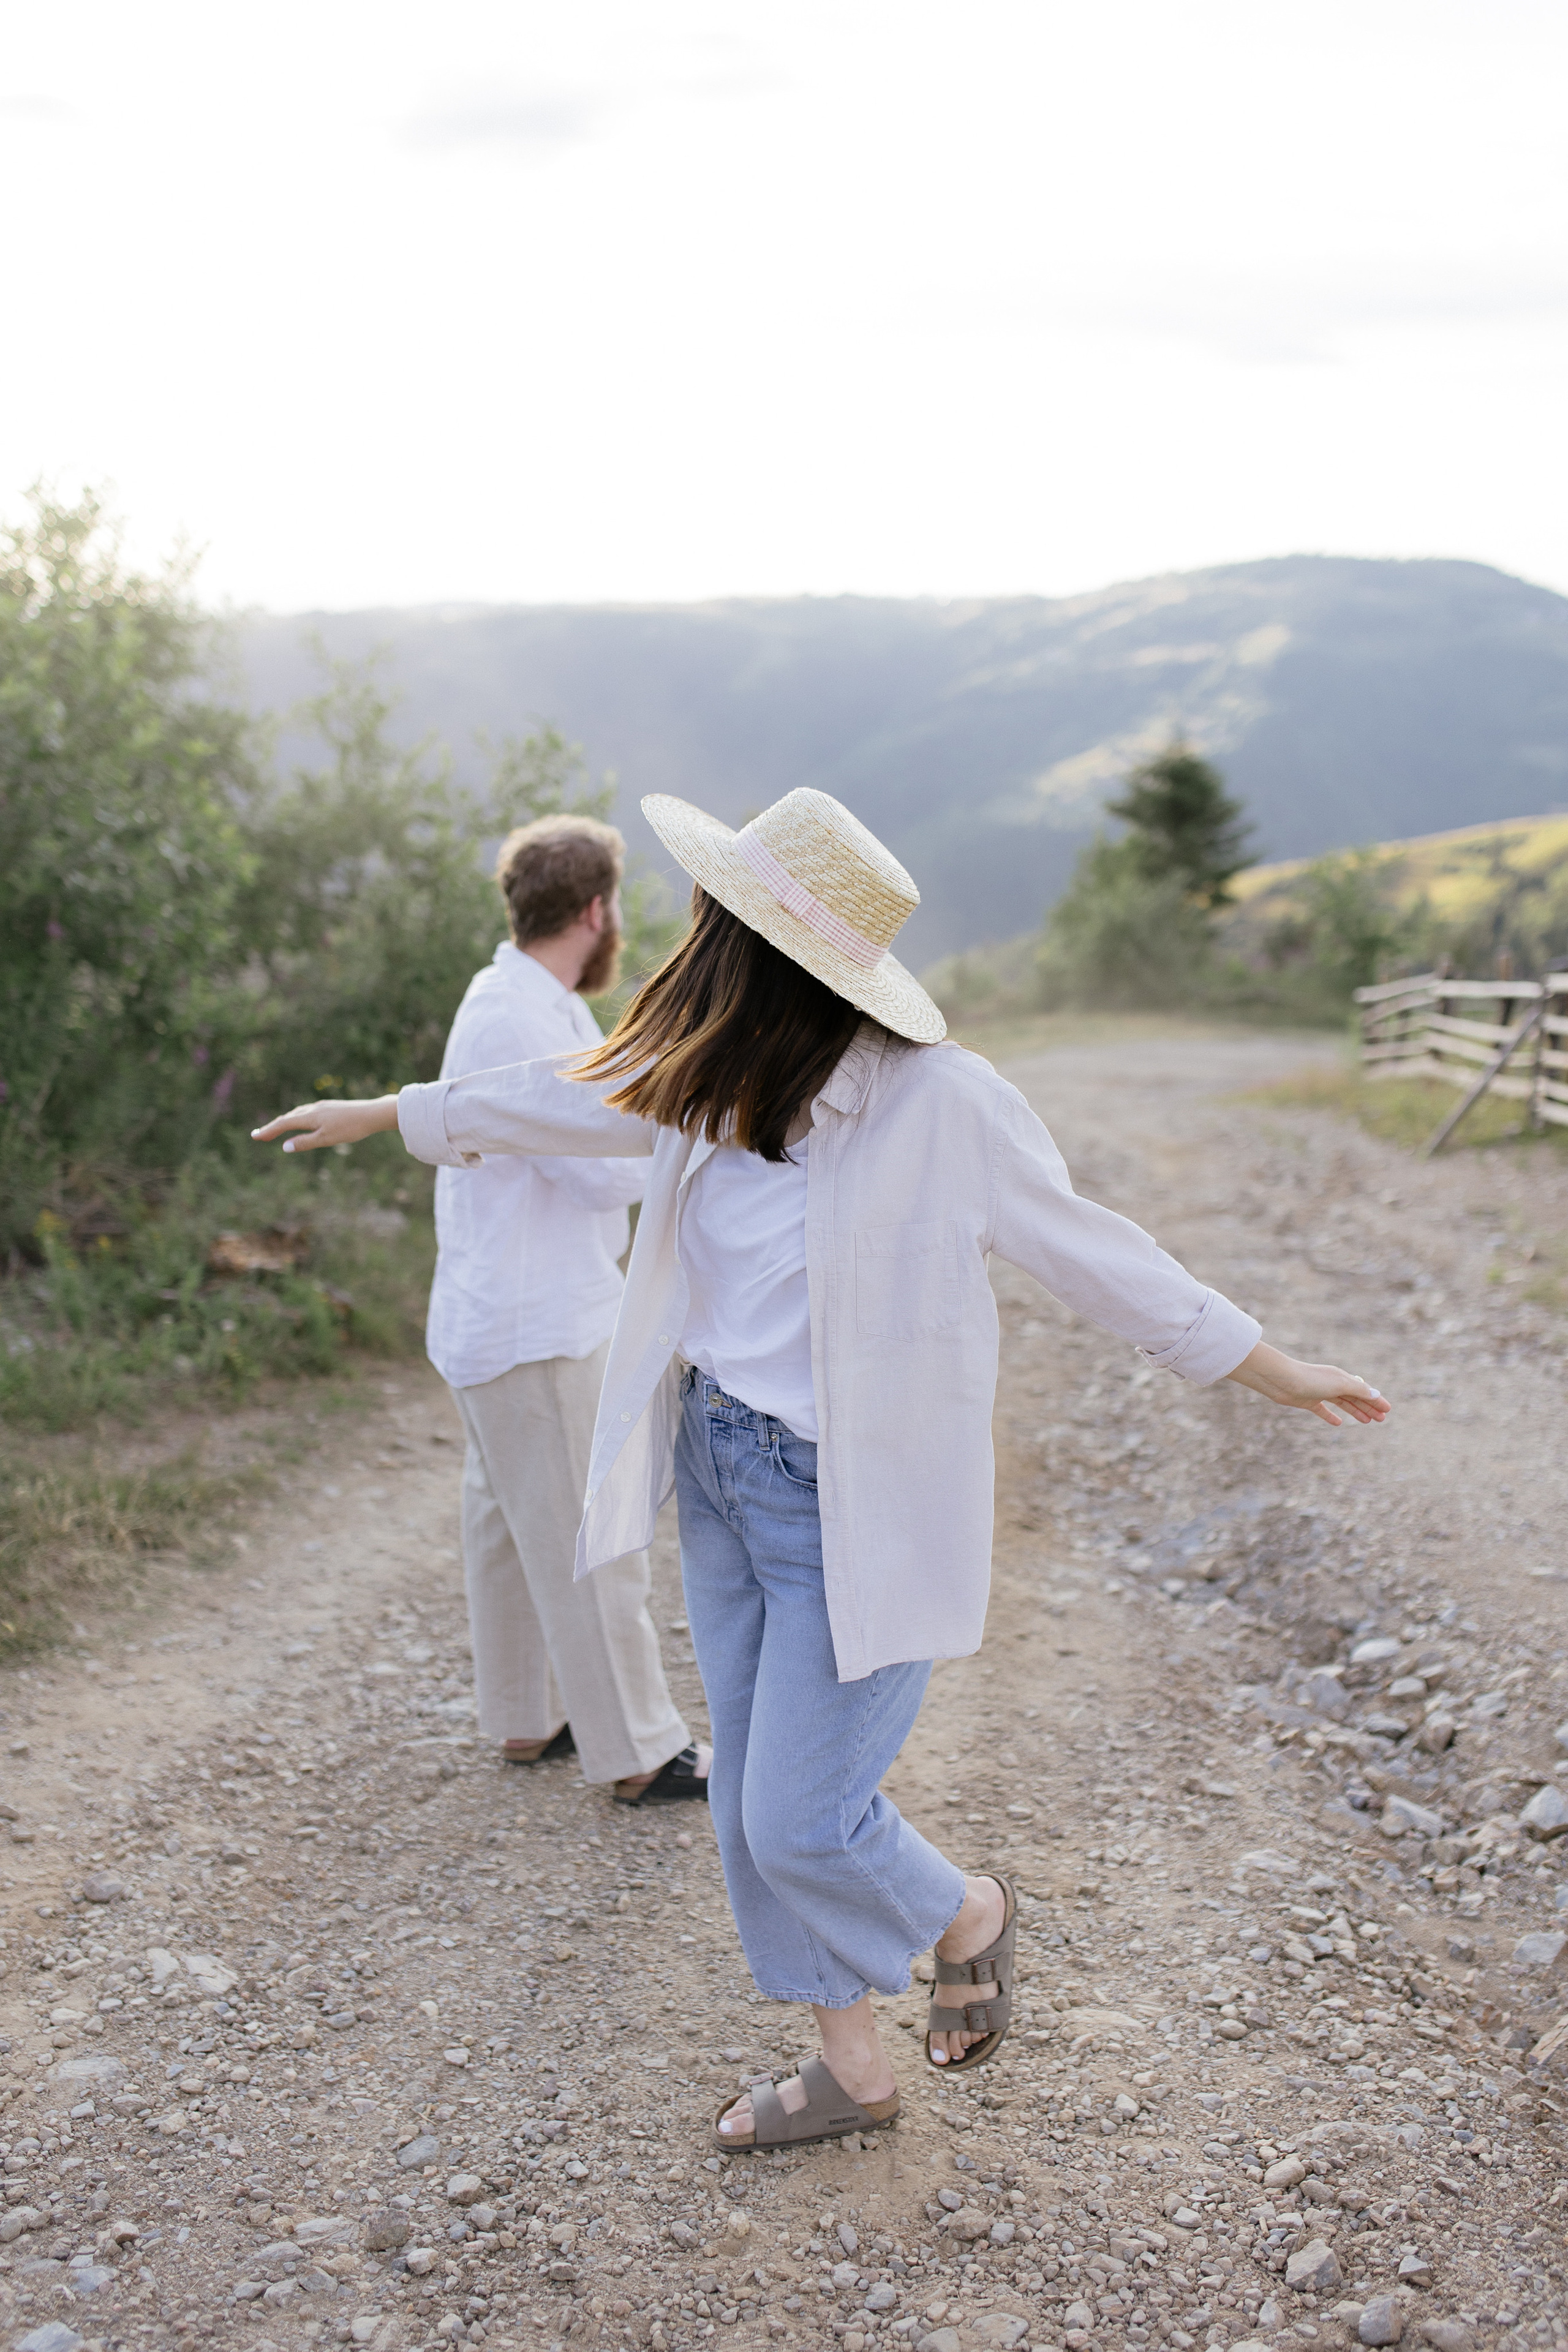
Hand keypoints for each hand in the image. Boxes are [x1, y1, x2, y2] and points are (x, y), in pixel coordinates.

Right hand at [250, 1095, 400, 1153]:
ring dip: (285, 1121)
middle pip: (288, 1117)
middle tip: (260, 1135)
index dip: (268, 1131)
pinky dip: (298, 1118)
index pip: (283, 1124)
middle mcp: (313, 1109)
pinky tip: (303, 1121)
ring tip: (277, 1129)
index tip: (255, 1137)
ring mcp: (322, 1107)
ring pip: (298, 1113)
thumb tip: (284, 1146)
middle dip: (273, 1127)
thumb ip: (305, 1142)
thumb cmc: (350, 1128)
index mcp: (310, 1117)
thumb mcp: (326, 1139)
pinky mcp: (331, 1107)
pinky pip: (308, 1112)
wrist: (373, 1114)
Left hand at [1225, 1339, 1389, 1427]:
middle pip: (1355, 1397)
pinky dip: (1331, 1416)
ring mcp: (1320, 1392)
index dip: (1376, 1400)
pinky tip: (1338, 1423)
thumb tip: (1376, 1394)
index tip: (1388, 1410)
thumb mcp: (1338, 1384)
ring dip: (1355, 1412)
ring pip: (1342, 1403)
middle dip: (1369, 1407)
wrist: (1280, 1379)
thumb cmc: (1310, 1379)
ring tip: (1367, 1422)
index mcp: (1341, 1377)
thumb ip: (1357, 1390)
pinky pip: (1323, 1410)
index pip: (1363, 1390)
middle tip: (1381, 1419)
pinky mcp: (1307, 1401)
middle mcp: (1332, 1383)